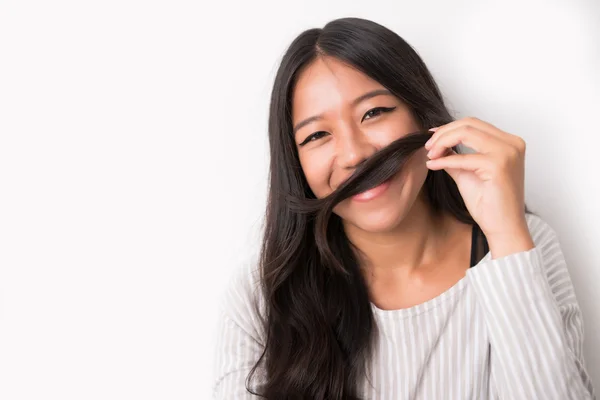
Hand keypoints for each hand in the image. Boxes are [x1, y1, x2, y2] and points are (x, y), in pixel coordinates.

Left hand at [424, 117, 533, 254]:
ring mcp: (507, 153)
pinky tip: (433, 165)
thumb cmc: (489, 204)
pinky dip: (444, 160)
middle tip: (427, 146)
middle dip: (443, 133)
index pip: (474, 123)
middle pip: (469, 123)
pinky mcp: (498, 166)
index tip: (431, 137)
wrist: (503, 228)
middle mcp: (512, 143)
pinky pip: (463, 158)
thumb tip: (437, 145)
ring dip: (442, 142)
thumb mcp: (467, 173)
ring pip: (466, 133)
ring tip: (430, 154)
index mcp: (509, 143)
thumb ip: (454, 156)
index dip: (449, 128)